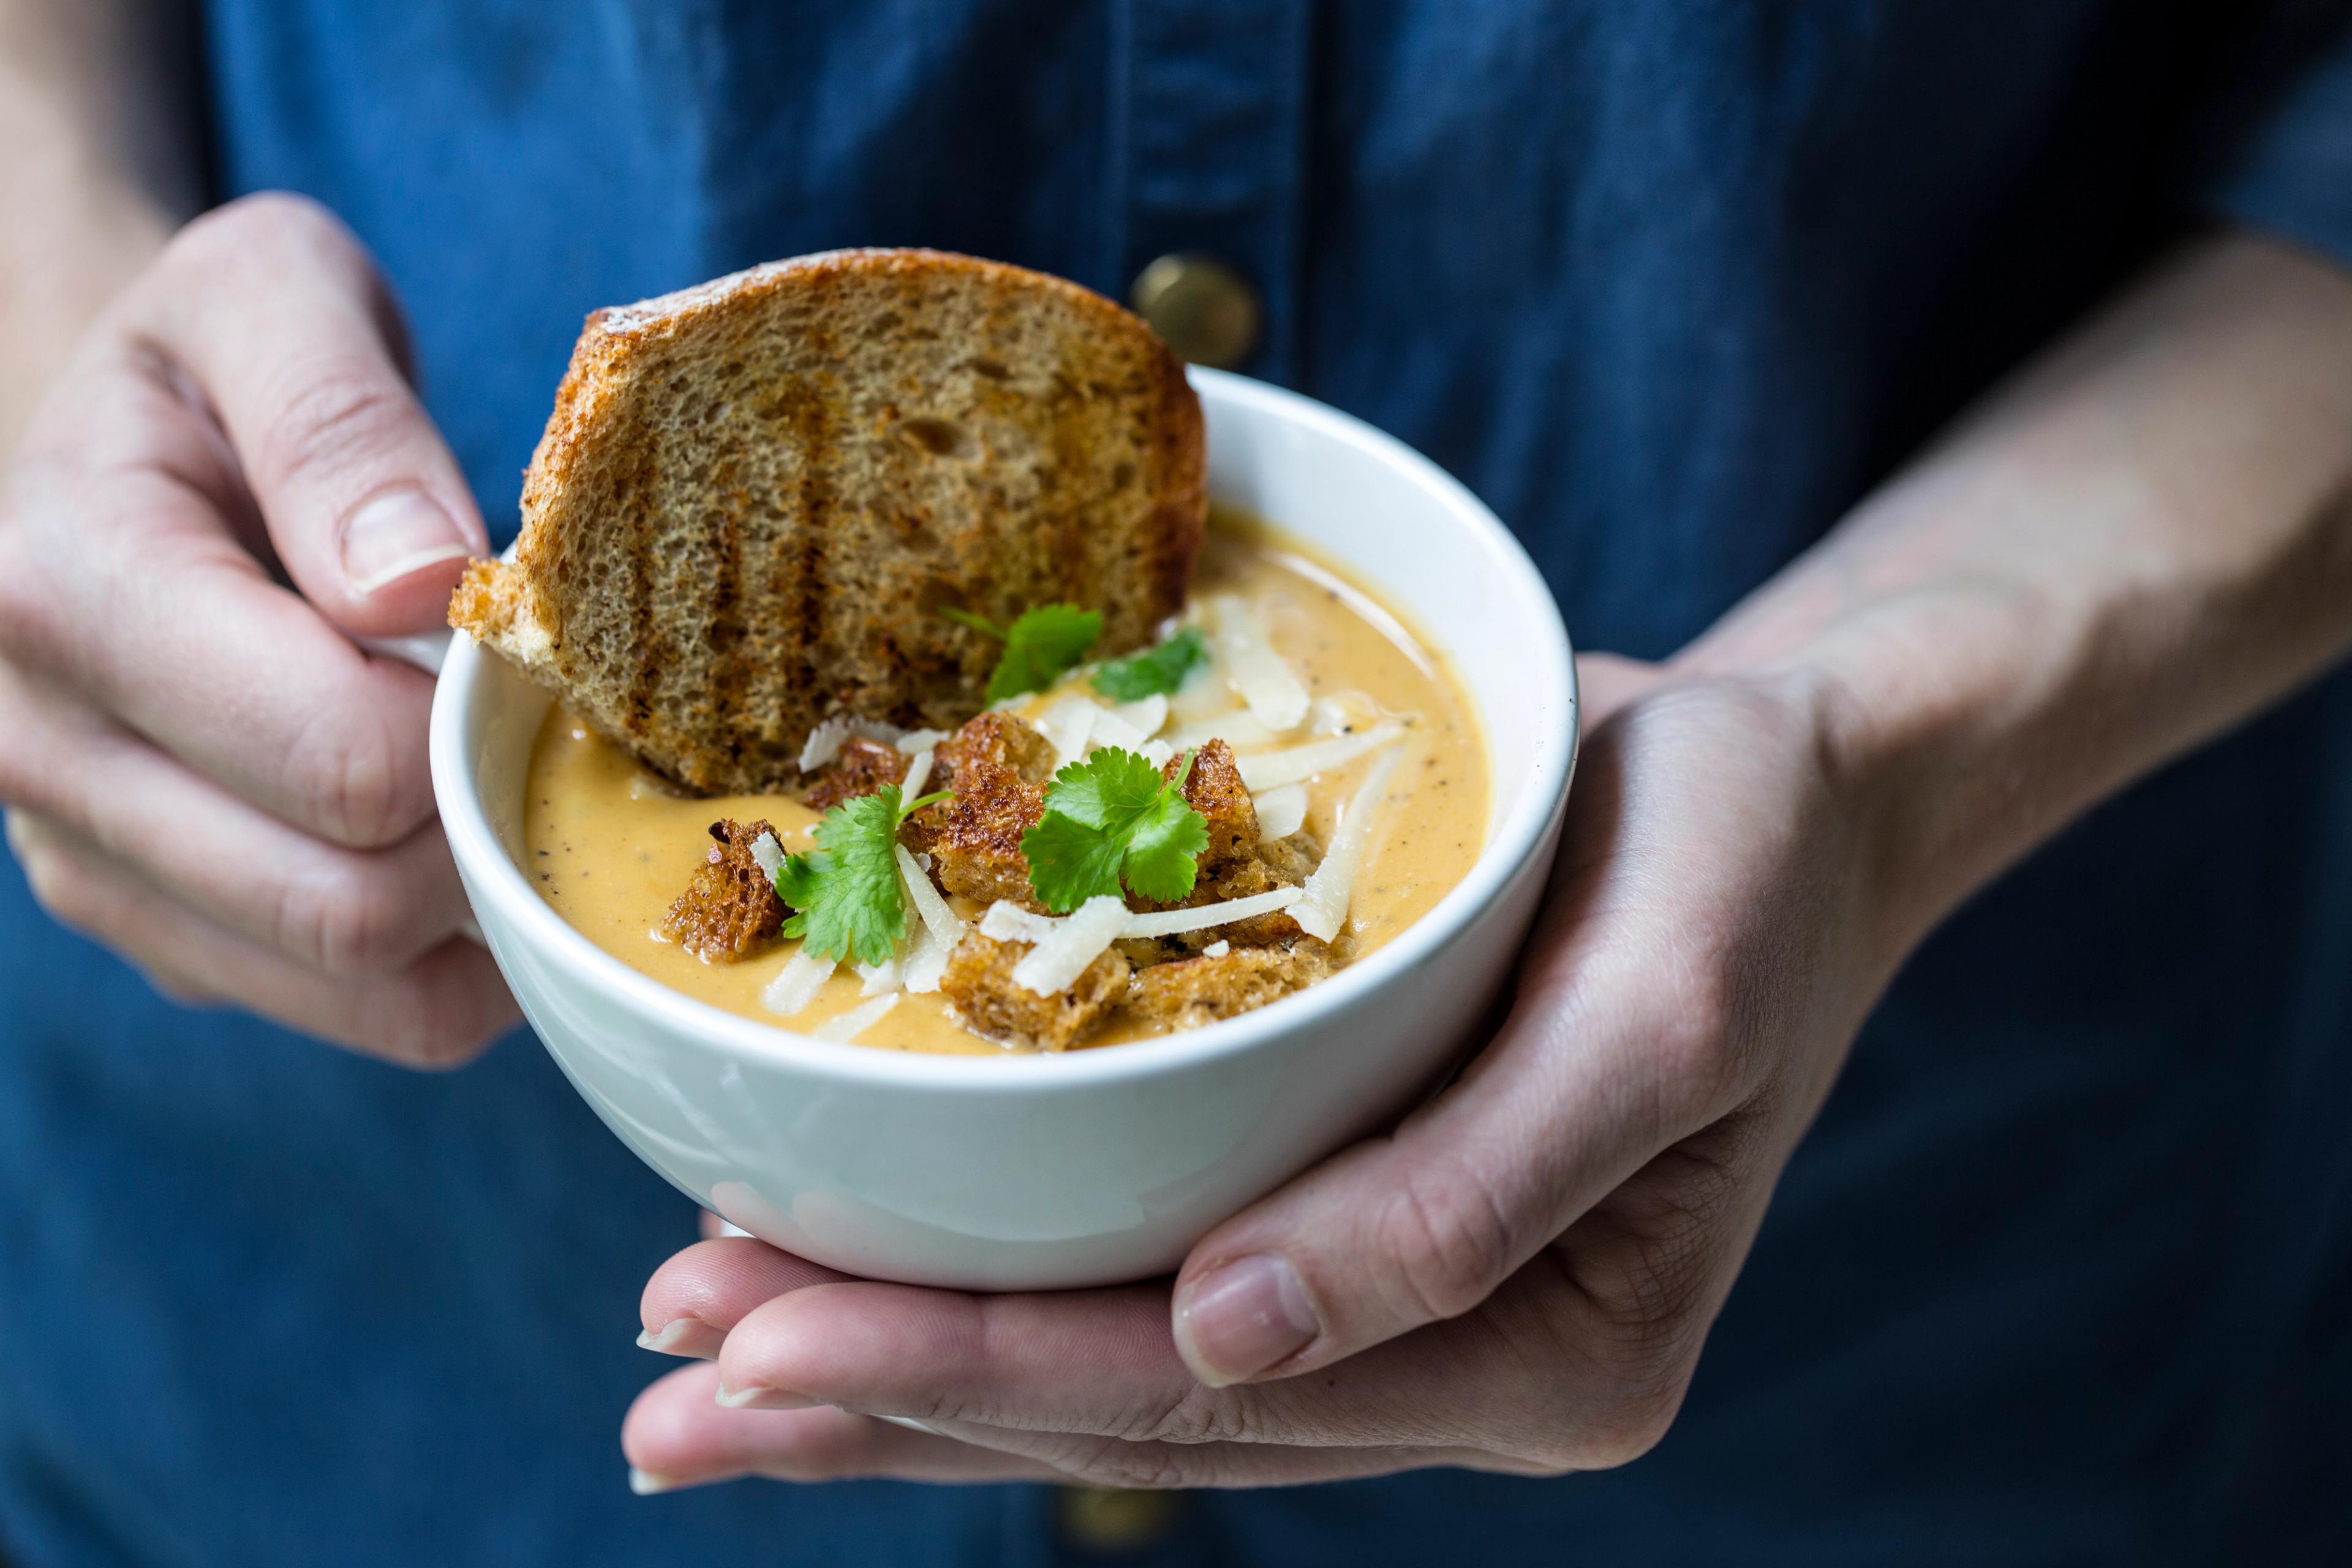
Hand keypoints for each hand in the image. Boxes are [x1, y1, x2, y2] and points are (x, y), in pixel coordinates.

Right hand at [0, 192, 516, 1064]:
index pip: (341, 756)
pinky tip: (476, 840)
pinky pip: (367, 1014)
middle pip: (353, 900)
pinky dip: (460, 957)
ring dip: (485, 903)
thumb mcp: (270, 297)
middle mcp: (44, 757)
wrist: (117, 453)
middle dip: (487, 822)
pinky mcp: (165, 935)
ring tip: (512, 774)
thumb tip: (421, 584)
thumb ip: (341, 419)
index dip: (476, 722)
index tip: (515, 645)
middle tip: (538, 716)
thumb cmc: (207, 368)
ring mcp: (97, 869)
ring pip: (362, 984)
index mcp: (60, 594)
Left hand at [619, 653, 1913, 1487]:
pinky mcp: (1334, 1208)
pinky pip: (1130, 1277)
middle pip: (1121, 1407)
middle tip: (665, 1382)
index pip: (1208, 1389)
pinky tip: (844, 1283)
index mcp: (1544, 1357)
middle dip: (885, 1394)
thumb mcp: (1665, 1003)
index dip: (976, 1371)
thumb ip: (1478, 1196)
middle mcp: (1445, 1358)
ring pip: (1102, 1368)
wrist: (1791, 794)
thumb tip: (1229, 1340)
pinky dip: (978, 1286)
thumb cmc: (1739, 869)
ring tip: (693, 1363)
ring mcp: (1384, 1297)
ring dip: (895, 1370)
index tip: (764, 1344)